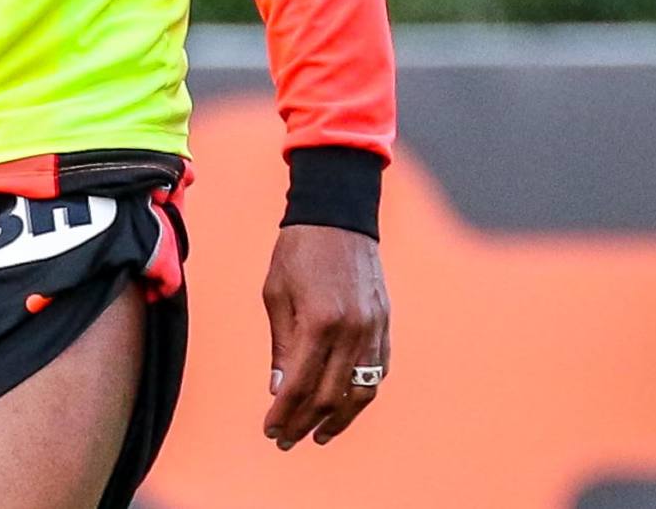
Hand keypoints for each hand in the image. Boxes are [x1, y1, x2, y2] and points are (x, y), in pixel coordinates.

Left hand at [260, 224, 389, 449]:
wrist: (339, 215)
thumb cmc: (299, 252)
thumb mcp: (276, 295)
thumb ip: (281, 345)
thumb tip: (278, 389)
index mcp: (319, 322)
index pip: (299, 385)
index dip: (283, 413)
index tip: (270, 430)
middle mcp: (351, 330)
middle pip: (330, 396)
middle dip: (305, 423)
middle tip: (286, 440)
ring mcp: (373, 328)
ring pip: (361, 392)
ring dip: (339, 419)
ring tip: (318, 435)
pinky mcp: (385, 323)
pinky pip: (378, 370)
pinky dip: (362, 394)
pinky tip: (345, 405)